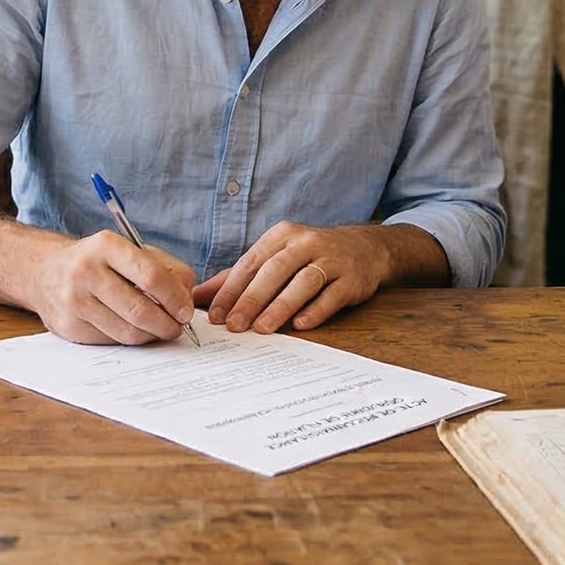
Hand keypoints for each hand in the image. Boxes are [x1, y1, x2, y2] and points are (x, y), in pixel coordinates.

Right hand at [29, 230, 196, 344]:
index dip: (175, 298)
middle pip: (140, 310)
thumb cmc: (98, 261)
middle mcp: (85, 271)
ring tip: (157, 328)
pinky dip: (128, 338)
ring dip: (150, 335)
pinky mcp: (67, 326)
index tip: (185, 310)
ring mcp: (73, 300)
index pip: (152, 276)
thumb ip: (166, 268)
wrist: (44, 271)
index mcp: (106, 245)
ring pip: (127, 331)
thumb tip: (185, 300)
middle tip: (176, 327)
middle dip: (167, 324)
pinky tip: (131, 327)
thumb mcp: (130, 250)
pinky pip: (111, 340)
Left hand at [195, 221, 389, 333]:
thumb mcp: (275, 256)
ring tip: (263, 328)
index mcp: (282, 236)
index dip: (231, 289)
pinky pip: (331, 295)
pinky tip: (300, 325)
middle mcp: (306, 243)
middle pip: (274, 271)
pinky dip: (315, 310)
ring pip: (302, 282)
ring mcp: (331, 260)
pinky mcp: (351, 279)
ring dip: (281, 306)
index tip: (216, 315)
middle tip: (235, 325)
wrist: (366, 248)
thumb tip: (199, 295)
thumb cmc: (310, 255)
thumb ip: (239, 276)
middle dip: (252, 299)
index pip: (250, 263)